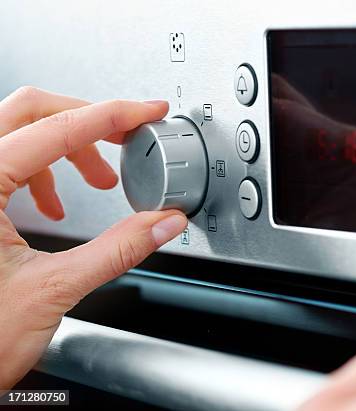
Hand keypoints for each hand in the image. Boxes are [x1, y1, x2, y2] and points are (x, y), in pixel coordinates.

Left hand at [0, 87, 187, 388]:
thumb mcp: (53, 290)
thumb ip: (118, 250)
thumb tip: (162, 222)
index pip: (55, 131)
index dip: (112, 116)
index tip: (145, 112)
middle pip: (29, 111)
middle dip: (87, 122)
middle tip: (128, 136)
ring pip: (16, 132)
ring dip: (65, 149)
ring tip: (97, 181)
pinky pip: (4, 161)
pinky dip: (40, 171)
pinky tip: (55, 203)